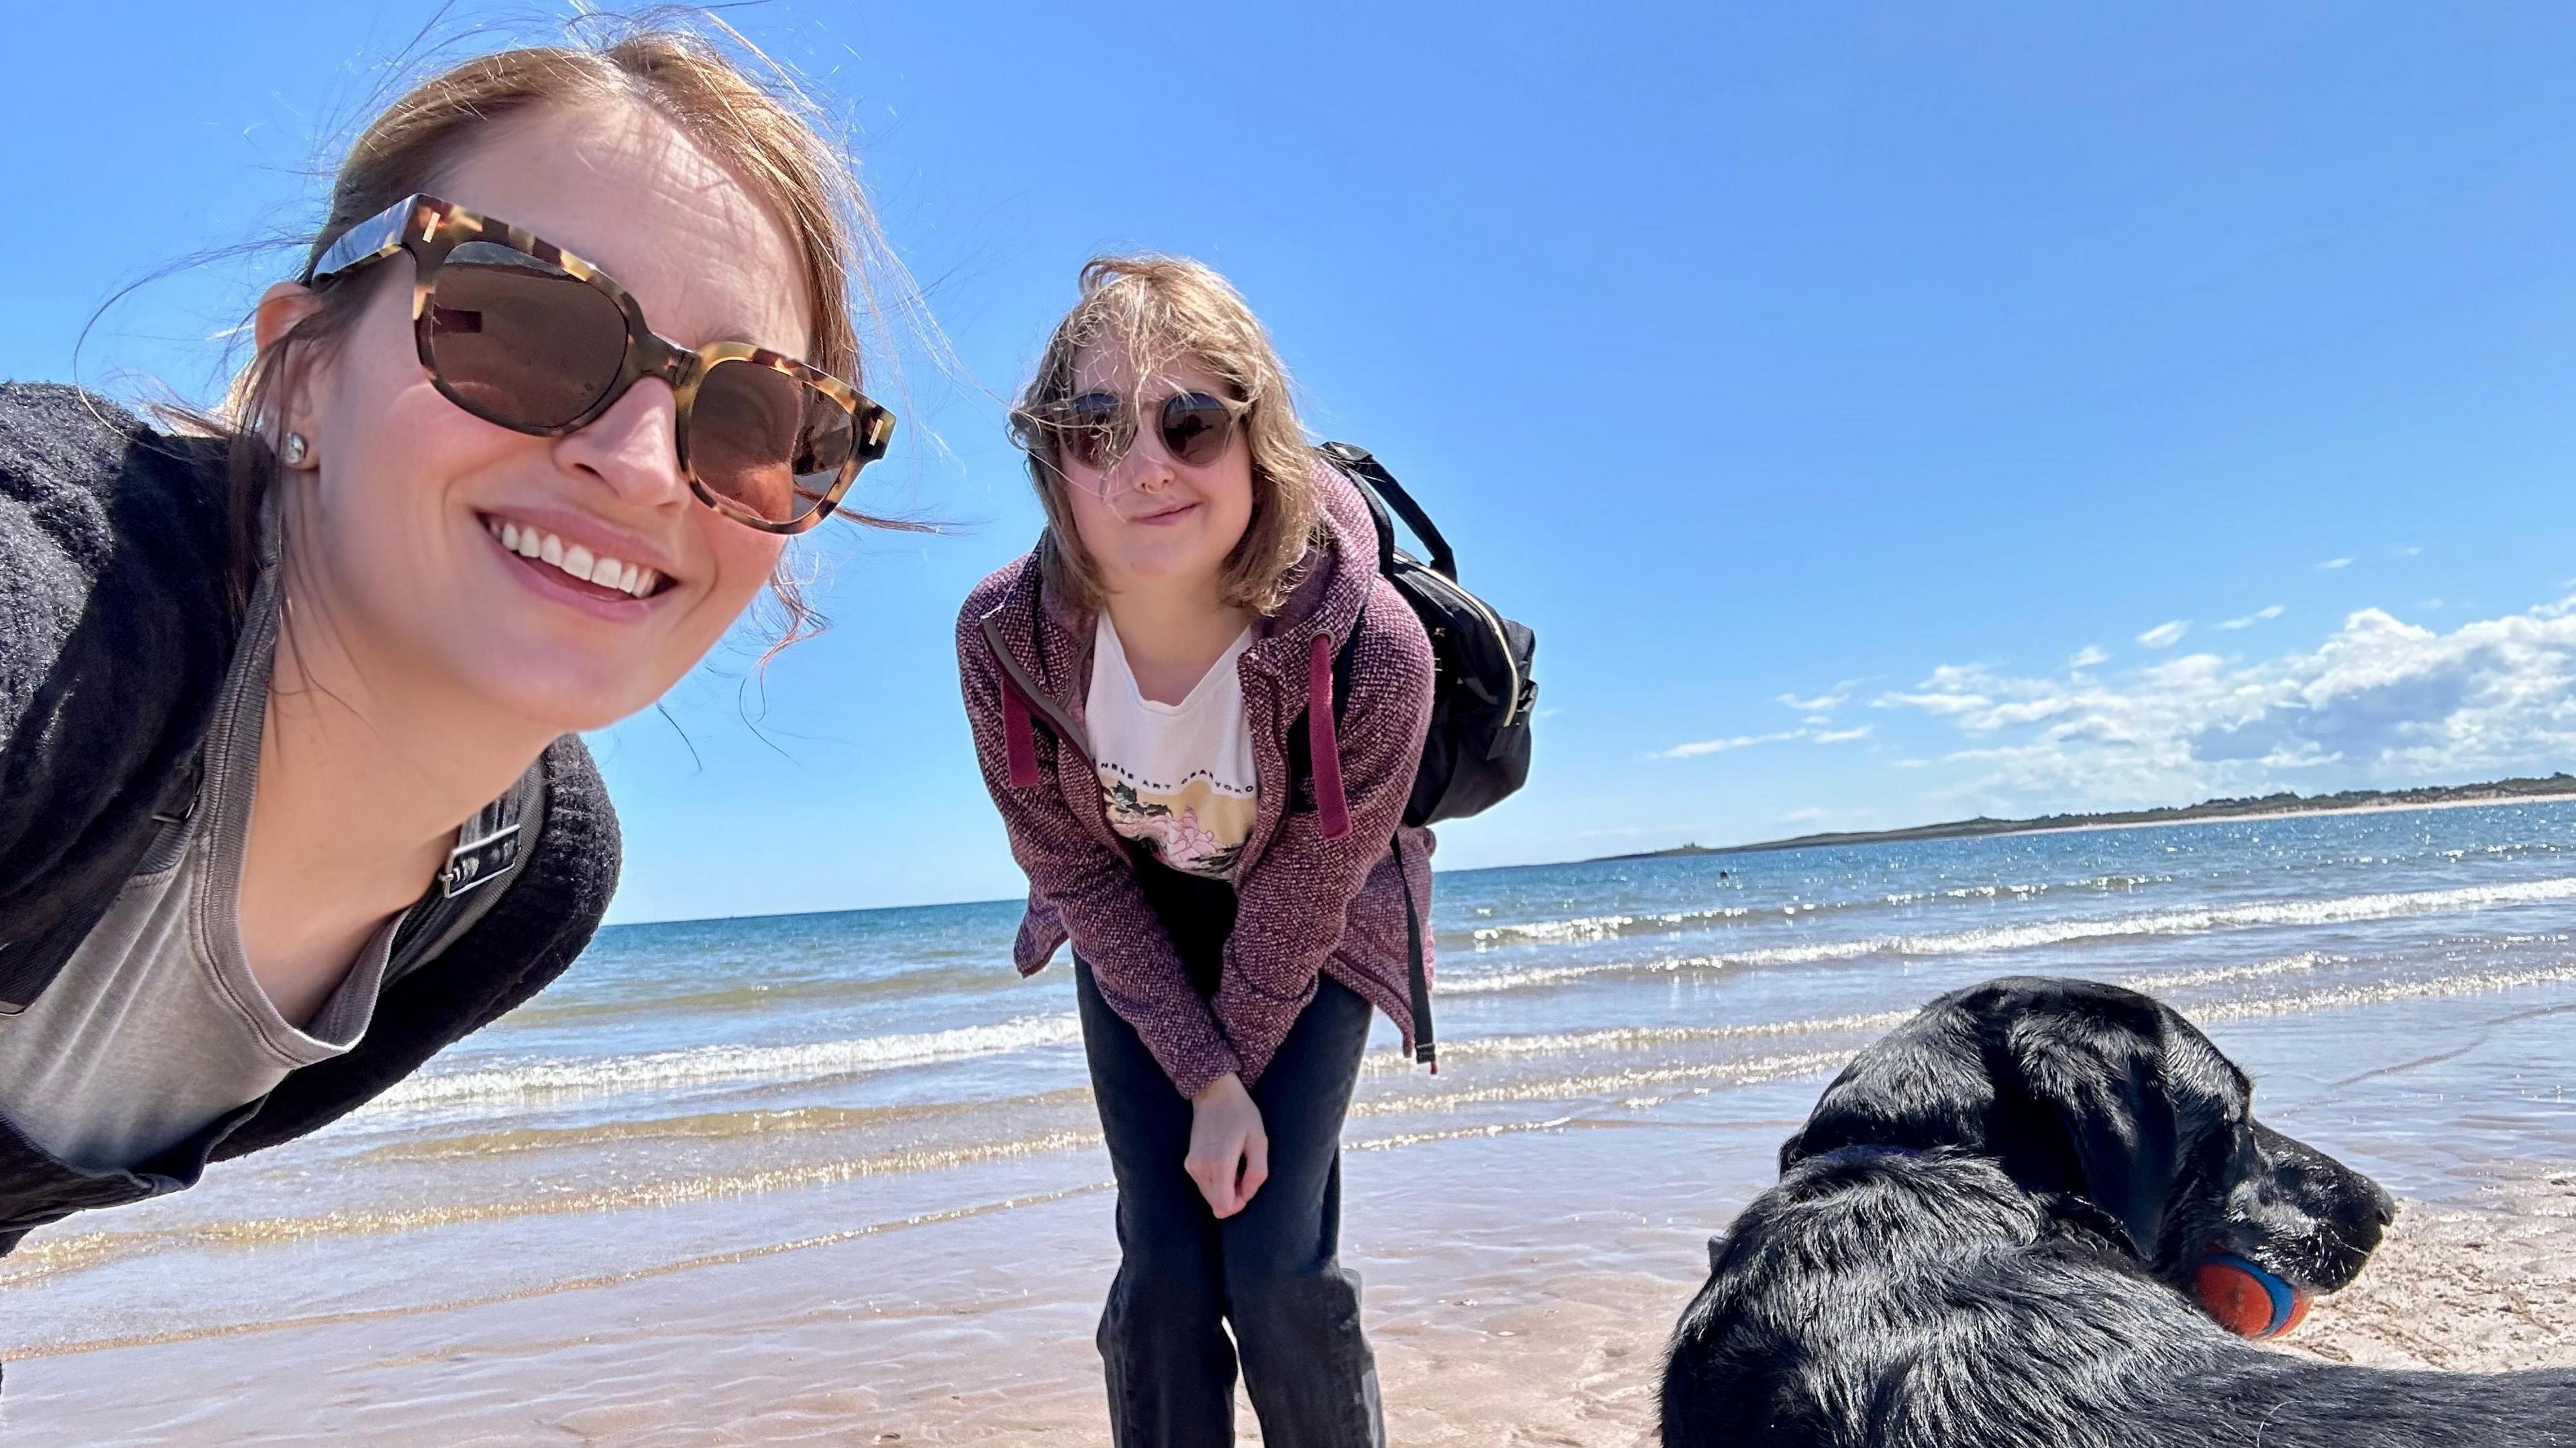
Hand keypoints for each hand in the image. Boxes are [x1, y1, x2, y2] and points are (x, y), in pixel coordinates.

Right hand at [1185, 1072, 1268, 1217]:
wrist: (1214, 1094)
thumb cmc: (1241, 1115)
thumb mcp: (1259, 1141)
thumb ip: (1257, 1172)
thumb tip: (1247, 1196)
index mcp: (1220, 1163)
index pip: (1224, 1207)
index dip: (1240, 1203)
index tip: (1248, 1184)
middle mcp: (1201, 1168)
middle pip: (1217, 1205)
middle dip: (1234, 1196)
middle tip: (1244, 1172)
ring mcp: (1191, 1166)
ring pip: (1210, 1197)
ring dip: (1225, 1189)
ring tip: (1235, 1164)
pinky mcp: (1188, 1163)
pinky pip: (1204, 1185)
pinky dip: (1216, 1182)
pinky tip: (1225, 1161)